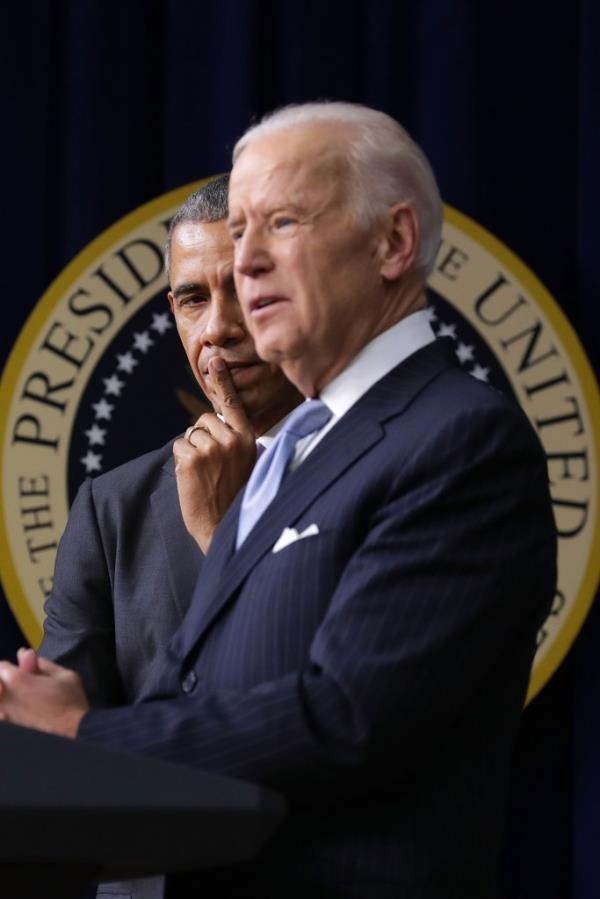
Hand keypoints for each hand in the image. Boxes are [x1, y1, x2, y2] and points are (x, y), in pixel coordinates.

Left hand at [0, 650, 89, 737]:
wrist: (74, 732)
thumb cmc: (71, 704)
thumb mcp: (64, 675)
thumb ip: (42, 663)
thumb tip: (24, 653)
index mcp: (17, 680)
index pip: (1, 666)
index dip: (15, 665)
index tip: (27, 667)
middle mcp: (7, 698)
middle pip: (1, 683)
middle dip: (11, 679)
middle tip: (30, 681)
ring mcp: (8, 714)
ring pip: (4, 698)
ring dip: (12, 693)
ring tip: (33, 696)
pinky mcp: (13, 726)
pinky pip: (6, 714)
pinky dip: (13, 709)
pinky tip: (30, 709)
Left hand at [173, 357, 255, 552]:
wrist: (225, 528)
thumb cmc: (234, 499)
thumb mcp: (245, 465)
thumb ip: (234, 442)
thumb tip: (212, 423)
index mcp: (248, 440)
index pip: (234, 404)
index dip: (223, 381)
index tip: (214, 360)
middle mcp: (232, 441)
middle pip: (205, 419)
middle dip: (201, 436)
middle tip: (210, 465)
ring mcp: (211, 449)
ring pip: (190, 434)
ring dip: (191, 452)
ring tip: (204, 475)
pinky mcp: (191, 459)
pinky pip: (179, 447)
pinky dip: (180, 462)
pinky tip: (194, 479)